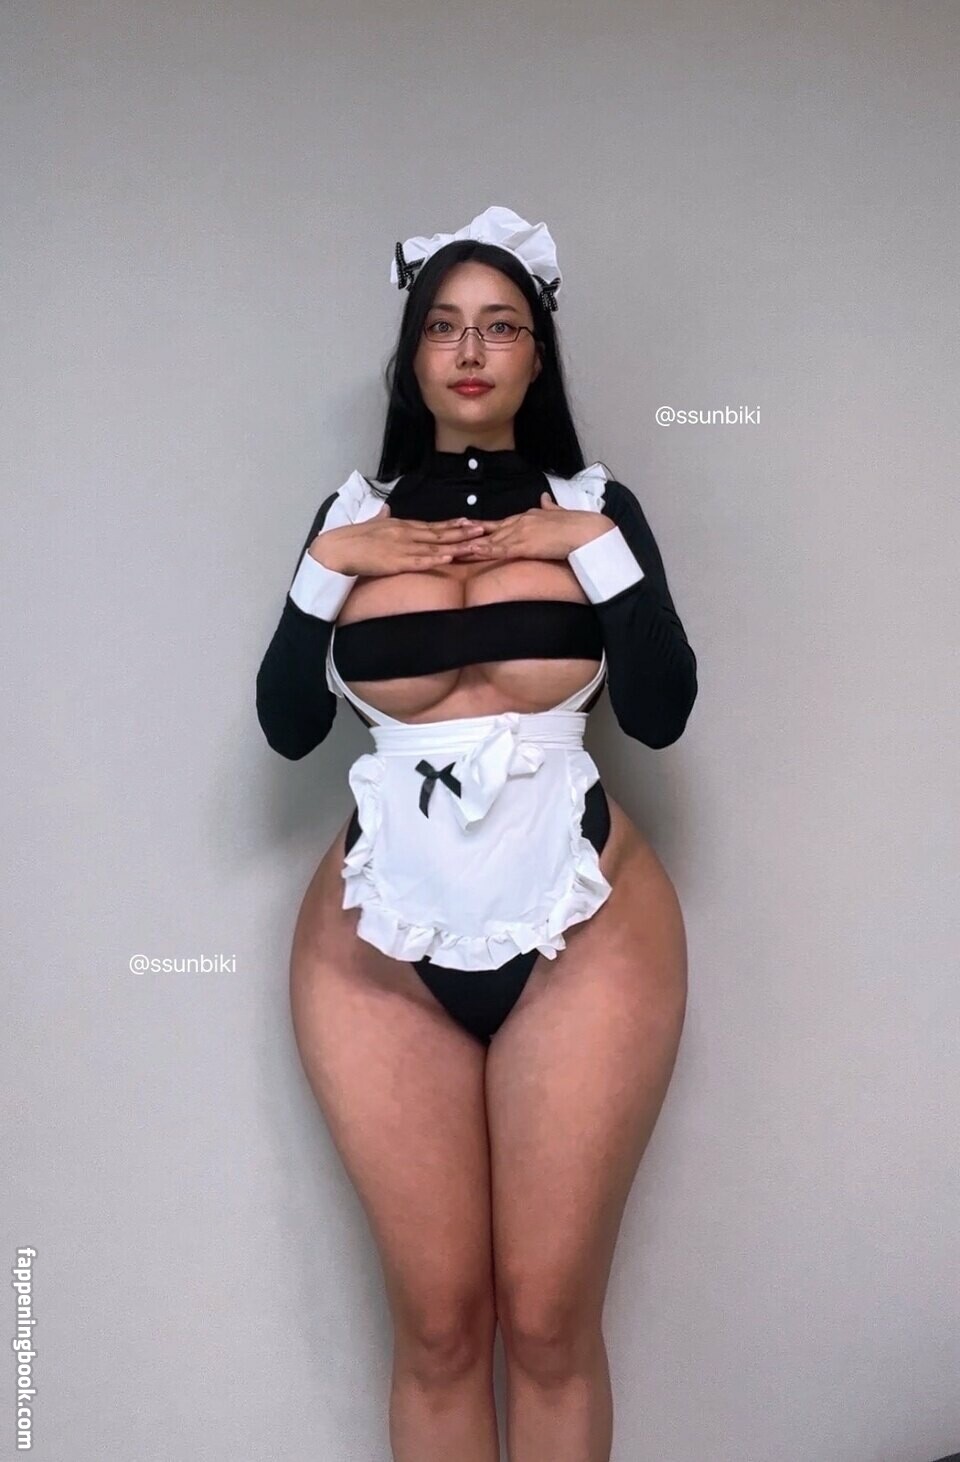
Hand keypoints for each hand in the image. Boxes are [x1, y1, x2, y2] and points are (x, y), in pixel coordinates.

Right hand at [308, 504, 488, 577]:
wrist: (336, 548)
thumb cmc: (352, 539)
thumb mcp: (372, 524)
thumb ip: (382, 518)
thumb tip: (385, 510)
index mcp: (401, 525)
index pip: (432, 525)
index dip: (452, 524)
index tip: (469, 521)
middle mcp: (405, 533)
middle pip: (439, 533)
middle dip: (462, 531)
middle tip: (483, 529)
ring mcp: (401, 547)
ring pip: (435, 546)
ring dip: (456, 545)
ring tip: (475, 543)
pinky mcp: (395, 562)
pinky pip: (419, 561)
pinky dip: (435, 559)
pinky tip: (449, 558)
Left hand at [451, 492, 611, 563]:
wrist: (588, 531)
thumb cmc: (578, 525)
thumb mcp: (559, 512)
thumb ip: (549, 507)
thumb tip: (545, 498)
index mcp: (528, 516)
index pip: (499, 523)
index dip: (481, 527)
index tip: (465, 528)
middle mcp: (521, 521)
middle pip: (489, 531)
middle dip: (469, 537)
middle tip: (449, 540)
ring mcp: (522, 532)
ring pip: (490, 540)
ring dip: (471, 545)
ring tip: (452, 548)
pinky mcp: (526, 545)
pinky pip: (501, 549)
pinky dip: (485, 550)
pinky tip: (471, 551)